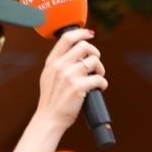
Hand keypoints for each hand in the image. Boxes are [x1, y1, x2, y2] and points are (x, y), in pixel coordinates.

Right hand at [12, 28, 107, 151]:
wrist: (49, 118)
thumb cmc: (51, 99)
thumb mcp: (48, 76)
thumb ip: (58, 64)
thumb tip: (76, 53)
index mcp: (52, 62)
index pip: (67, 38)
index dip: (81, 32)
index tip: (90, 33)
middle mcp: (60, 66)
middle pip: (84, 46)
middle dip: (95, 53)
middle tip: (96, 63)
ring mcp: (69, 76)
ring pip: (94, 61)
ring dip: (101, 69)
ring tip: (98, 78)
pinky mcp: (79, 87)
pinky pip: (99, 79)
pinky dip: (103, 84)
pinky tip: (99, 88)